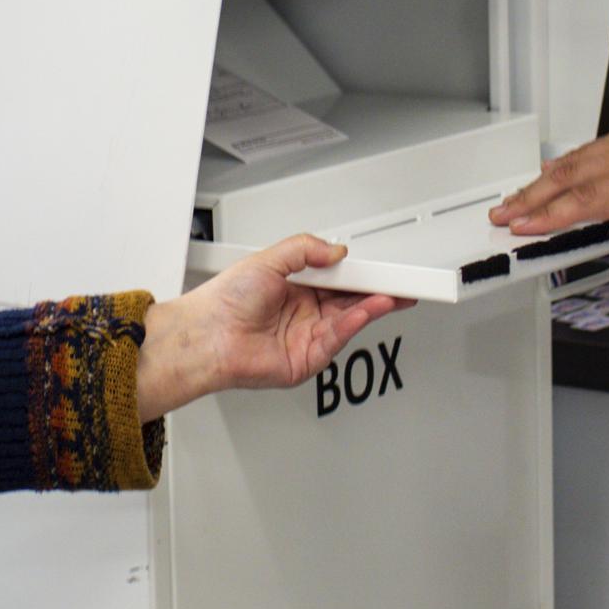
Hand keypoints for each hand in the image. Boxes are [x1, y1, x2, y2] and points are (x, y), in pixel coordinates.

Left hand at [137, 236, 408, 420]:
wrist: (207, 335)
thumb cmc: (224, 301)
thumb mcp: (268, 259)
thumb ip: (305, 250)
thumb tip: (336, 250)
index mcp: (295, 287)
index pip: (338, 278)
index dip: (361, 273)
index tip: (382, 266)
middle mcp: (303, 312)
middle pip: (350, 299)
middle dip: (377, 290)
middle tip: (402, 280)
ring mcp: (307, 336)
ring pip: (349, 318)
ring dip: (372, 305)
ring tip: (392, 293)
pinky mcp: (307, 359)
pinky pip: (338, 337)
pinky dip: (355, 322)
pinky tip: (367, 309)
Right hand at [488, 93, 608, 322]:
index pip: (585, 202)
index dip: (549, 218)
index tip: (520, 228)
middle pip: (567, 179)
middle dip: (529, 199)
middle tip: (499, 214)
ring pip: (575, 161)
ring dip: (542, 179)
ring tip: (517, 194)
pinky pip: (590, 148)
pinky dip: (567, 160)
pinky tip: (559, 164)